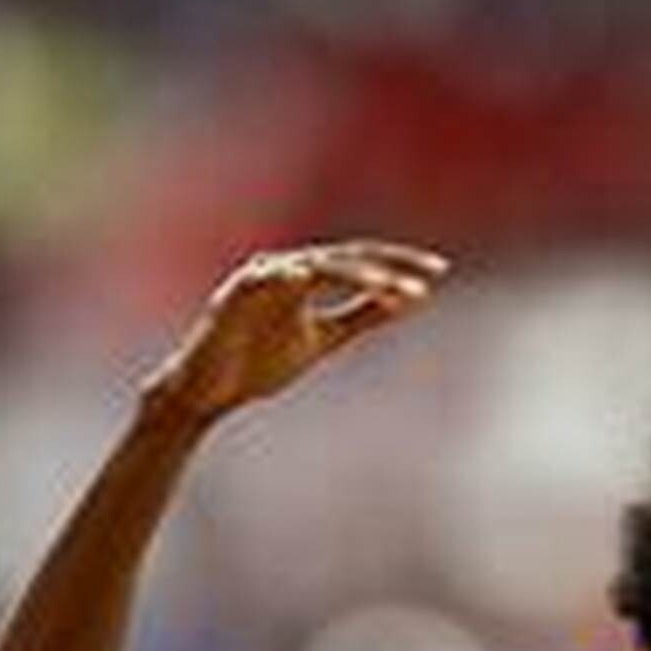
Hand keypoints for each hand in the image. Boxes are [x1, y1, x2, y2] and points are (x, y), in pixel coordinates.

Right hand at [141, 240, 450, 424]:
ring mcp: (260, 279)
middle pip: (344, 258)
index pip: (361, 263)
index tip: (440, 273)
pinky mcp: (233, 296)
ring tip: (388, 288)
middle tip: (427, 279)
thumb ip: (361, 318)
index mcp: (308, 276)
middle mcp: (288, 269)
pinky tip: (304, 279)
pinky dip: (282, 277)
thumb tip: (405, 300)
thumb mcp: (323, 339)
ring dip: (352, 275)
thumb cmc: (262, 362)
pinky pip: (261, 280)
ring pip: (313, 266)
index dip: (399, 266)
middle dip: (387, 268)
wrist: (211, 392)